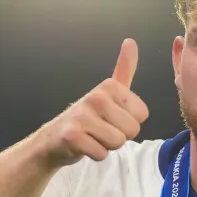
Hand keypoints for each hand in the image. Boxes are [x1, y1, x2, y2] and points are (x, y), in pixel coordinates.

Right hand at [36, 38, 148, 167]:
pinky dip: (95, 154)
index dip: (129, 122)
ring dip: (107, 145)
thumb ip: (124, 69)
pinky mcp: (72, 136)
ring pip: (117, 143)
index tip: (111, 118)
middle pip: (131, 130)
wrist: (54, 138)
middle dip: (119, 136)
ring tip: (93, 136)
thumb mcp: (109, 92)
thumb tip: (131, 41)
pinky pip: (101, 154)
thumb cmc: (88, 117)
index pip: (142, 115)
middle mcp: (96, 97)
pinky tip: (84, 145)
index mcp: (110, 86)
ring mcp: (82, 116)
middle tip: (101, 129)